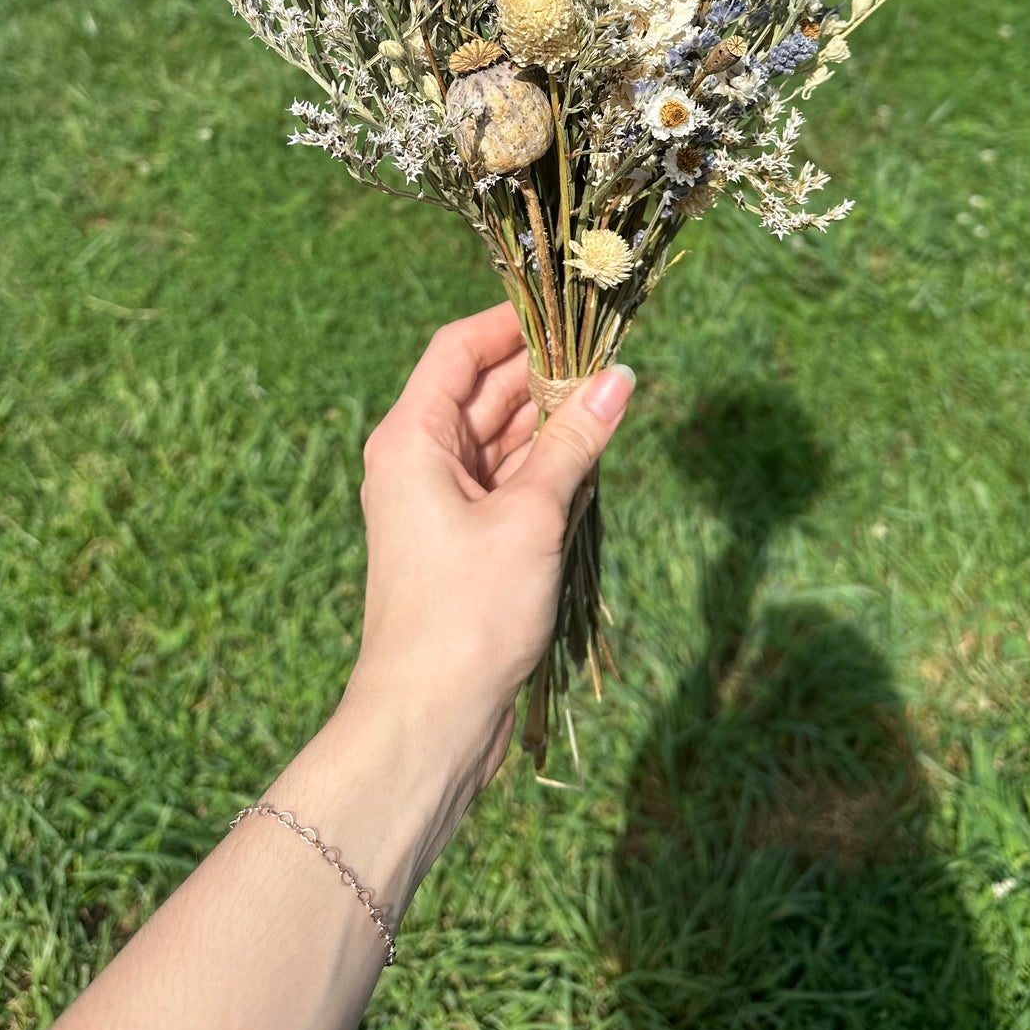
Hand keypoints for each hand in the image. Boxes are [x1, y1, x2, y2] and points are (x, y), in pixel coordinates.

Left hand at [340, 302, 633, 817]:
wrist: (430, 721)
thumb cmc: (467, 613)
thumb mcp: (530, 517)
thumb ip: (574, 441)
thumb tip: (618, 378)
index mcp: (412, 438)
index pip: (458, 350)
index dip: (512, 322)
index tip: (571, 308)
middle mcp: (419, 462)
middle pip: (485, 391)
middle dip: (546, 372)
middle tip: (613, 356)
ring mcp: (442, 504)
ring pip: (503, 438)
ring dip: (553, 422)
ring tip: (614, 402)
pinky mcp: (466, 543)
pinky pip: (510, 482)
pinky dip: (548, 469)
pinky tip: (593, 460)